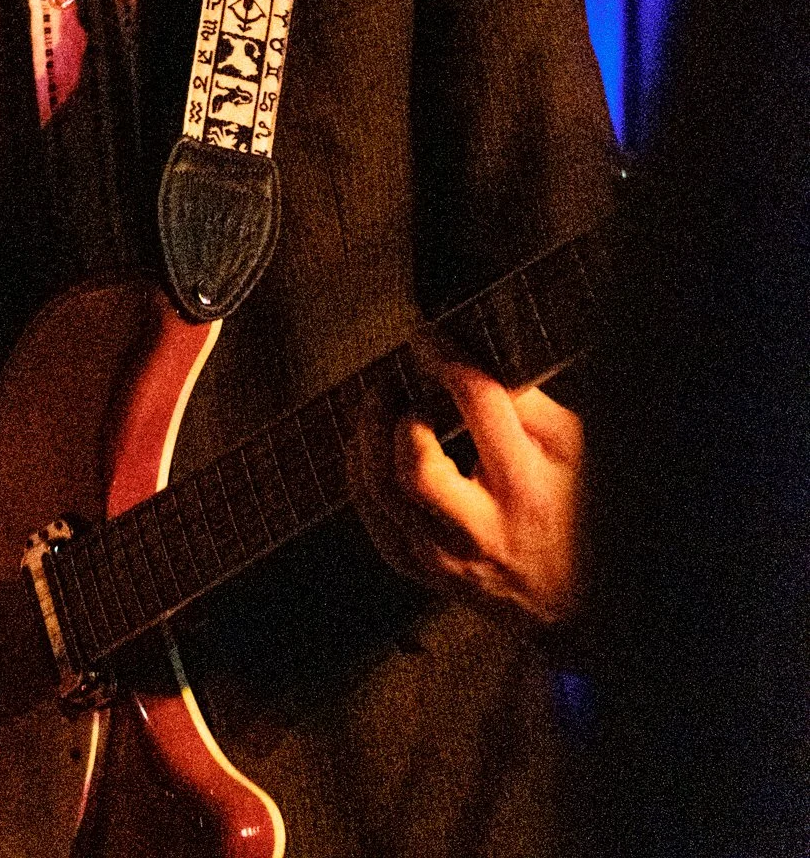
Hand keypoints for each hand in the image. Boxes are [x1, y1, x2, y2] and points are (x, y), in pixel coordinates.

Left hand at [349, 358, 584, 626]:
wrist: (580, 606)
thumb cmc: (580, 514)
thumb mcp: (573, 452)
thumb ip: (527, 404)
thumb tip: (474, 356)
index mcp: (529, 488)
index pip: (479, 406)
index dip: (445, 358)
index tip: (427, 336)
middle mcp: (484, 530)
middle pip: (415, 468)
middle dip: (393, 413)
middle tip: (394, 384)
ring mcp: (449, 559)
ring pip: (382, 496)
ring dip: (367, 438)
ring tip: (378, 406)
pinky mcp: (425, 574)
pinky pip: (374, 522)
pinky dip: (362, 476)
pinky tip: (369, 449)